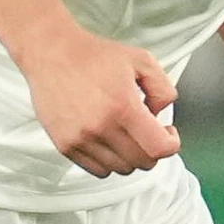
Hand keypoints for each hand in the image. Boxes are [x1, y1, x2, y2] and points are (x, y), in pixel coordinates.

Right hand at [17, 25, 181, 177]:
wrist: (52, 53)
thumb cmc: (94, 56)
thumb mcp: (141, 60)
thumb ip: (163, 88)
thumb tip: (161, 114)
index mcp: (123, 106)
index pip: (159, 148)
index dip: (171, 143)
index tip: (168, 133)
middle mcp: (101, 127)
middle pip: (142, 162)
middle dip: (152, 149)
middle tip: (148, 132)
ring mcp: (81, 139)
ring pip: (120, 169)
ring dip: (130, 156)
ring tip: (125, 134)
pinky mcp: (65, 145)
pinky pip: (97, 170)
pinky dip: (108, 161)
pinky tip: (108, 140)